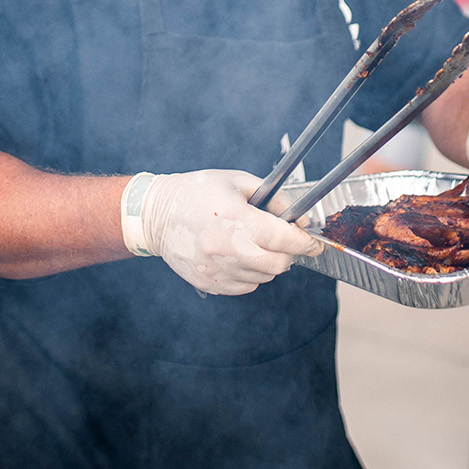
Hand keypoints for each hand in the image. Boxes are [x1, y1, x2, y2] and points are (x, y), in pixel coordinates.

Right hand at [135, 169, 323, 294]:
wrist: (155, 215)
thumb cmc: (198, 192)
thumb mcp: (238, 182)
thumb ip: (274, 198)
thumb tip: (301, 218)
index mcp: (235, 219)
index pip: (284, 239)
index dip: (305, 241)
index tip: (313, 242)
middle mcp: (226, 248)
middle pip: (279, 264)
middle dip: (288, 253)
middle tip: (283, 241)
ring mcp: (216, 269)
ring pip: (264, 277)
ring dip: (267, 263)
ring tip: (253, 243)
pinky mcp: (209, 283)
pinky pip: (246, 286)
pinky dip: (250, 274)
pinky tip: (237, 255)